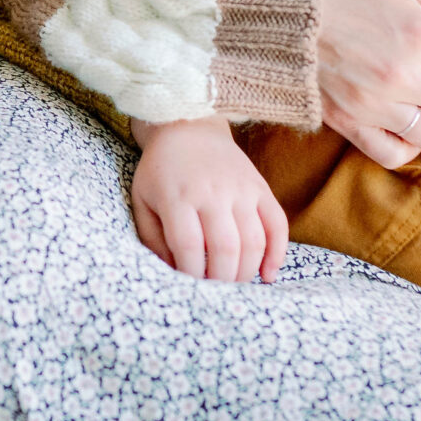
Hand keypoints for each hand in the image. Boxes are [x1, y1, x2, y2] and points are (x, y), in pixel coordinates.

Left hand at [129, 116, 287, 282]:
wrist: (189, 126)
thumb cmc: (160, 171)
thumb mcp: (143, 200)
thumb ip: (153, 238)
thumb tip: (173, 273)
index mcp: (178, 197)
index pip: (190, 246)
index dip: (192, 274)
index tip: (189, 288)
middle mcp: (213, 192)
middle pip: (225, 248)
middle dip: (221, 280)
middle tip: (213, 293)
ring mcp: (241, 189)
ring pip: (254, 241)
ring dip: (246, 271)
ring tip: (234, 284)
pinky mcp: (261, 188)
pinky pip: (278, 225)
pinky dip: (278, 254)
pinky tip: (267, 275)